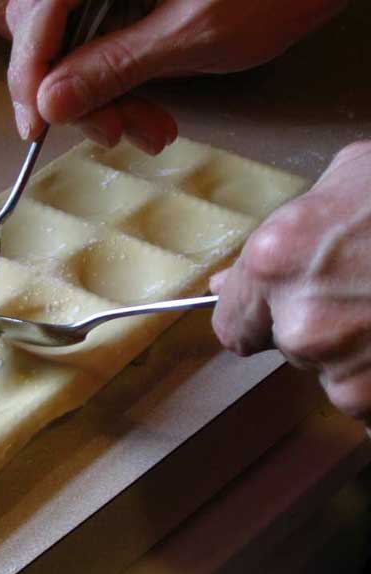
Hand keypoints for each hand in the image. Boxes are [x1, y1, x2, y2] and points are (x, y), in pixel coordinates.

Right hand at [0, 0, 343, 151]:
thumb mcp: (191, 35)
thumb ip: (115, 66)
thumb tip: (51, 101)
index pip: (36, 17)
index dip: (29, 75)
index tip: (36, 126)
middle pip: (49, 37)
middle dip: (78, 97)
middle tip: (114, 132)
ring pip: (75, 52)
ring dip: (104, 103)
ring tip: (148, 130)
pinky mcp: (130, 7)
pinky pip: (103, 53)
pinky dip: (122, 92)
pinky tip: (149, 115)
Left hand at [211, 141, 370, 419]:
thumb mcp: (347, 182)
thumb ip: (280, 240)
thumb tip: (231, 283)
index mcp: (277, 263)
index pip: (234, 327)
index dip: (259, 319)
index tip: (279, 313)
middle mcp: (303, 325)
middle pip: (292, 349)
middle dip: (323, 326)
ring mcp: (353, 369)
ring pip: (342, 377)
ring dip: (366, 354)